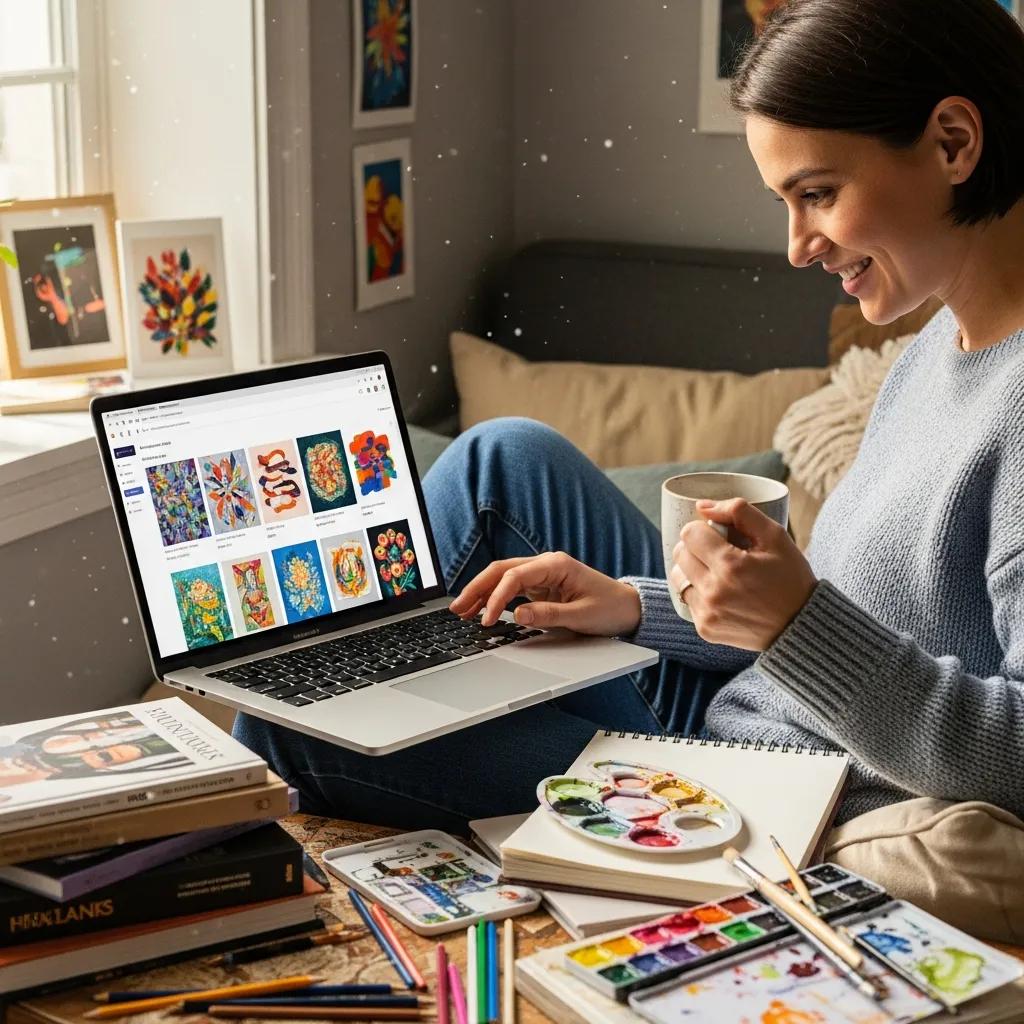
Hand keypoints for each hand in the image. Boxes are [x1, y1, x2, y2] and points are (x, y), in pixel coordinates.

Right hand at [448, 552, 642, 635]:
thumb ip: (548, 615)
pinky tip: (481, 609)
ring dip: (481, 592)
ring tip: (461, 610)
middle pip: (501, 571)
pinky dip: (494, 598)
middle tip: (456, 609)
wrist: (629, 608)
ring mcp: (542, 574)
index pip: (514, 576)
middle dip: (477, 588)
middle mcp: (546, 565)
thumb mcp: (581, 616)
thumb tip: (516, 614)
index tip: (485, 620)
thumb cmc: (610, 608)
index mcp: (556, 565)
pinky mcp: (541, 586)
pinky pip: (511, 588)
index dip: (495, 598)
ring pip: (503, 578)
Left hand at [670, 499, 816, 650]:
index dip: (703, 529)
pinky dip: (699, 591)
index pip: (690, 534)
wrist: (801, 625)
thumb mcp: (775, 536)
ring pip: (678, 577)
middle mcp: (714, 592)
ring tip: (717, 571)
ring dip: (692, 569)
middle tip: (719, 551)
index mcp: (730, 566)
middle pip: (680, 554)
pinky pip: (687, 599)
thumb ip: (739, 512)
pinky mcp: (705, 628)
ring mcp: (708, 613)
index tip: (718, 535)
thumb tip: (703, 506)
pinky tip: (721, 592)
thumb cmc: (790, 577)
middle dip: (696, 547)